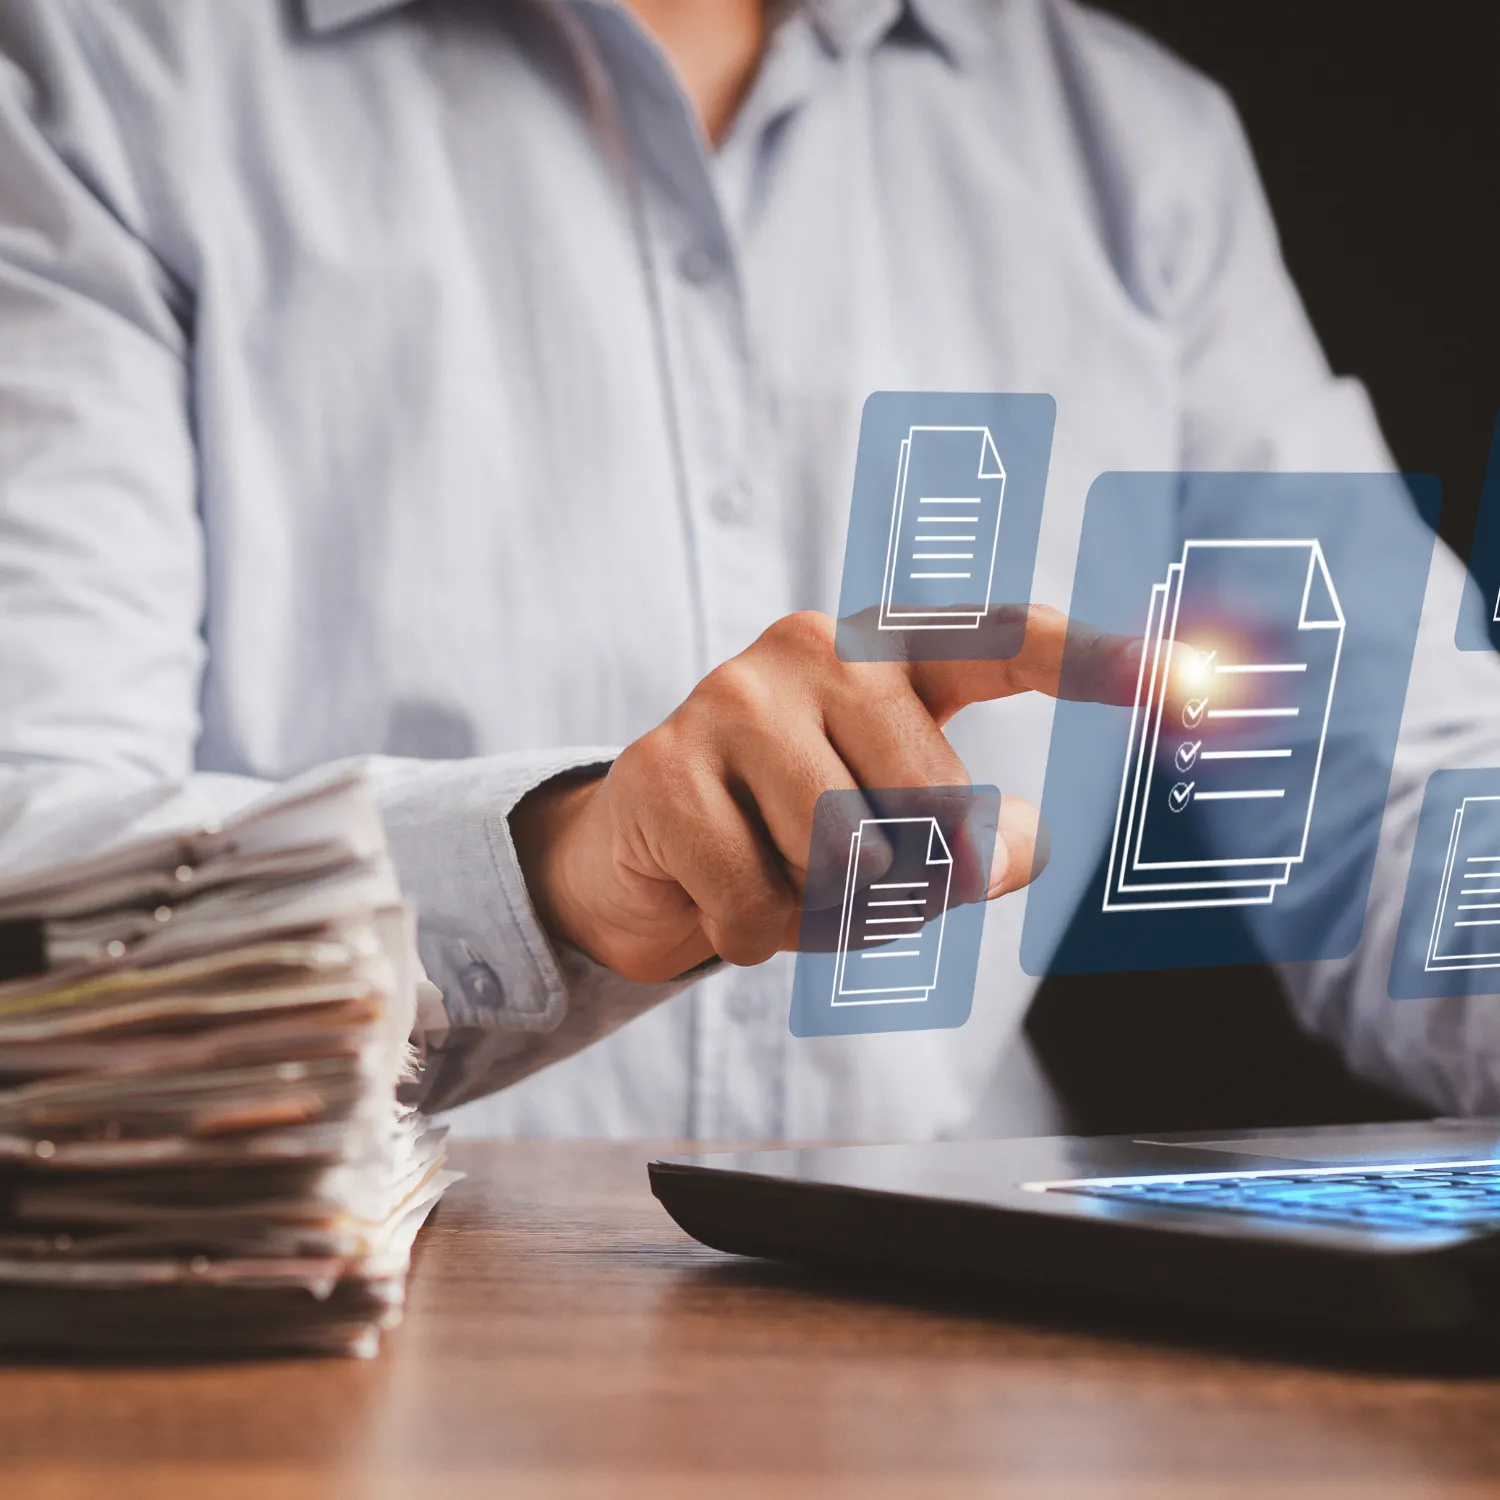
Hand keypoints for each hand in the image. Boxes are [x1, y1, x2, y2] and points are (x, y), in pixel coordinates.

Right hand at [510, 608, 1136, 982]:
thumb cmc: (791, 833)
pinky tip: (723, 897)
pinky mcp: (663, 767)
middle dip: (903, 881)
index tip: (1190, 676)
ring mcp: (732, 697)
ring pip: (846, 859)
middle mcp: (814, 647)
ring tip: (781, 882)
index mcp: (888, 652)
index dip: (1099, 662)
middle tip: (845, 877)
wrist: (646, 853)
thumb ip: (973, 838)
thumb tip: (1019, 844)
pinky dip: (753, 934)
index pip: (1005, 644)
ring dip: (824, 914)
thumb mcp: (895, 834)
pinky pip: (757, 903)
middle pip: (935, 808)